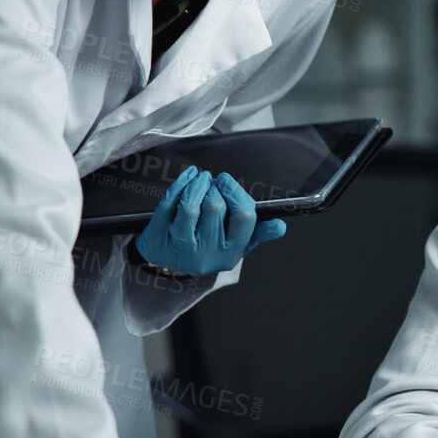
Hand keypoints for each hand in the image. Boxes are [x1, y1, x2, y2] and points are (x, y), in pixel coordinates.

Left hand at [133, 166, 285, 276]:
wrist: (167, 259)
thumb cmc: (206, 245)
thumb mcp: (234, 244)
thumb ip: (258, 233)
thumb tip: (280, 226)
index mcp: (230, 254)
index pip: (244, 217)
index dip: (236, 193)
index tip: (227, 181)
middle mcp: (206, 255)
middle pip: (216, 207)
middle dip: (215, 187)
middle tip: (213, 181)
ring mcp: (180, 249)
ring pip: (191, 206)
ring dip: (198, 184)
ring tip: (201, 178)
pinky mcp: (158, 240)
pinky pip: (169, 205)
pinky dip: (180, 184)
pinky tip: (188, 177)